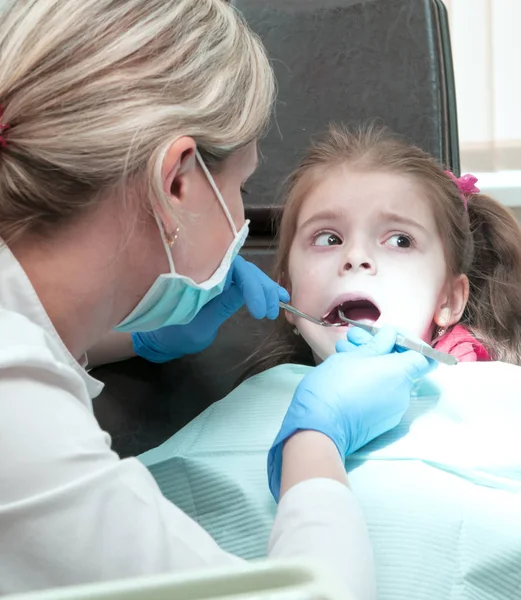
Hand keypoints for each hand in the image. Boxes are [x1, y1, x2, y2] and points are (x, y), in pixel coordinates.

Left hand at [132, 256, 288, 362]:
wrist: (162, 339)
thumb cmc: (175, 332)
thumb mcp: (200, 324)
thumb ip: (222, 305)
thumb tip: (246, 290)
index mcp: (201, 273)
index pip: (235, 268)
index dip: (252, 286)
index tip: (260, 312)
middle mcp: (211, 269)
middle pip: (245, 269)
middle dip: (263, 288)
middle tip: (273, 312)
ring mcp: (218, 276)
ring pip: (248, 274)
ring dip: (266, 288)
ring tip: (281, 303)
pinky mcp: (224, 285)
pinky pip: (245, 282)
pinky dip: (262, 289)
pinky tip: (278, 296)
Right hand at [267, 326, 434, 500]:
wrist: (318, 428)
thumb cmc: (334, 386)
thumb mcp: (352, 357)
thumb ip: (377, 344)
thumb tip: (391, 335)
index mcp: (399, 374)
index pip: (423, 356)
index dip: (408, 342)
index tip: (388, 335)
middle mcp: (402, 394)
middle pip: (400, 365)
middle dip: (378, 348)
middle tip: (353, 338)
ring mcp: (393, 411)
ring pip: (386, 379)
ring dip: (368, 363)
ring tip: (342, 351)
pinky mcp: (380, 422)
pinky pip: (380, 395)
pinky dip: (368, 381)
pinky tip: (344, 371)